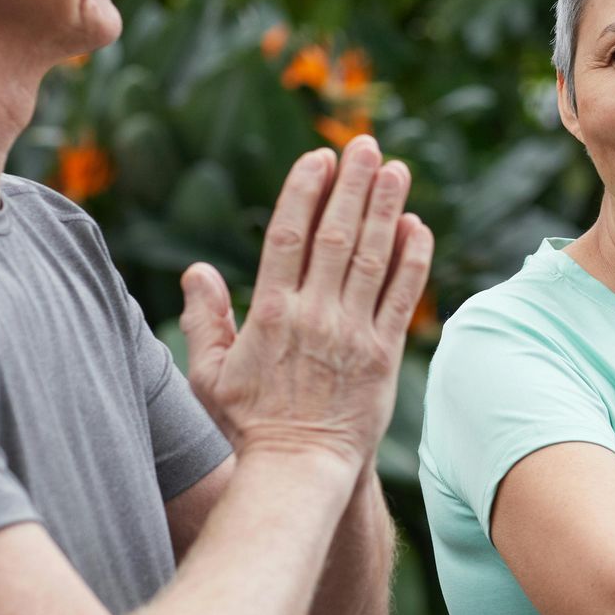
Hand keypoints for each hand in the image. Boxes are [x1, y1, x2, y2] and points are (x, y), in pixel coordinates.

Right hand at [179, 135, 434, 469]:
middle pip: (335, 236)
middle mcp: (314, 316)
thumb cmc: (248, 425)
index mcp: (270, 313)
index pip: (288, 236)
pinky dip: (411, 260)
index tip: (319, 158)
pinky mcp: (384, 355)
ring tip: (397, 169)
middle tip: (366, 144)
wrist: (298, 470)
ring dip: (386, 209)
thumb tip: (197, 270)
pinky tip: (418, 227)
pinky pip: (401, 298)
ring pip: (372, 258)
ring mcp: (353, 334)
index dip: (305, 191)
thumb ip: (205, 319)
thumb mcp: (209, 374)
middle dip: (352, 185)